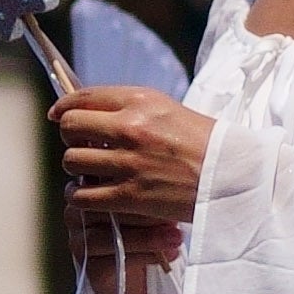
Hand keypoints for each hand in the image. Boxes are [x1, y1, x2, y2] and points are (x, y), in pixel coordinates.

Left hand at [54, 87, 211, 243]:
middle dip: (71, 137)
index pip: (84, 97)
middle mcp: (130, 128)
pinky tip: (90, 195)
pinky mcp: (130, 196)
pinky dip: (81, 197)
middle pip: (71, 127)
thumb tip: (93, 112)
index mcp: (141, 101)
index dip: (64, 107)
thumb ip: (132, 109)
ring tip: (90, 172)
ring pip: (72, 161)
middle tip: (82, 145)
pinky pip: (83, 196)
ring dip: (76, 168)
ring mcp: (128, 163)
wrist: (234, 177)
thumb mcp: (169, 111)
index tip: (59, 115)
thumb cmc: (206, 144)